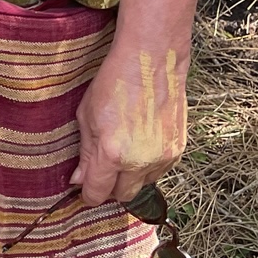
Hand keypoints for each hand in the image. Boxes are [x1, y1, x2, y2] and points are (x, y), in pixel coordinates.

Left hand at [72, 39, 188, 204]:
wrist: (152, 62)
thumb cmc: (115, 82)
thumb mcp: (87, 115)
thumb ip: (85, 153)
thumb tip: (79, 180)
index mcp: (112, 153)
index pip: (98, 193)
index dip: (88, 194)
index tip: (85, 188)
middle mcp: (139, 162)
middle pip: (123, 196)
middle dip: (110, 188)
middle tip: (103, 170)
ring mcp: (162, 158)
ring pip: (143, 185)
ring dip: (131, 176)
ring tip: (125, 149)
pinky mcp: (178, 150)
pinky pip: (160, 172)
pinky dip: (149, 165)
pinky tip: (141, 143)